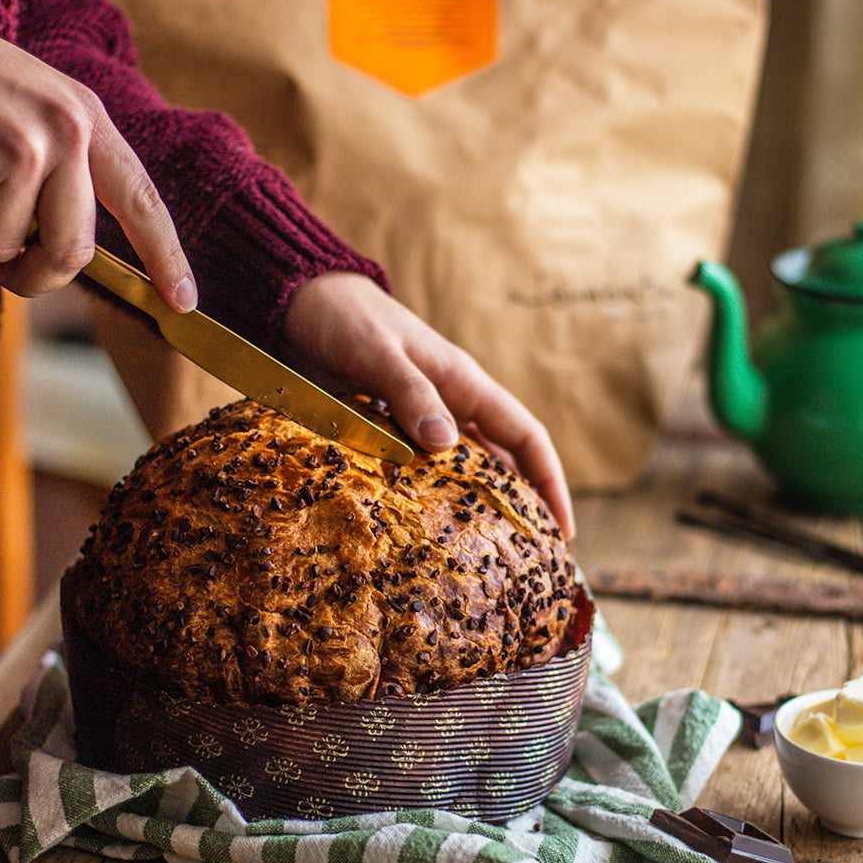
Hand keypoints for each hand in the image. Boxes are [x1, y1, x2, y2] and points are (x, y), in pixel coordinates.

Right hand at [0, 19, 196, 307]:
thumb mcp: (33, 102)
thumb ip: (63, 166)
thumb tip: (69, 255)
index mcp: (84, 116)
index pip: (139, 197)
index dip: (164, 255)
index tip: (182, 301)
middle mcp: (60, 134)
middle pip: (71, 253)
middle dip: (37, 275)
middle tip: (8, 268)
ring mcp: (14, 156)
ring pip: (3, 249)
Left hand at [283, 272, 574, 538]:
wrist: (299, 301)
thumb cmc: (344, 318)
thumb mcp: (377, 352)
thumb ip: (409, 393)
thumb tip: (444, 444)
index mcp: (463, 383)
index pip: (524, 436)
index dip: (549, 481)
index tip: (563, 529)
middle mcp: (449, 403)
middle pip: (500, 461)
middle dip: (518, 507)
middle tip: (526, 562)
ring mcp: (418, 418)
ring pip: (459, 470)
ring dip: (470, 507)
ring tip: (476, 556)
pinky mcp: (385, 429)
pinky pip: (415, 470)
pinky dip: (422, 498)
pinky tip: (416, 529)